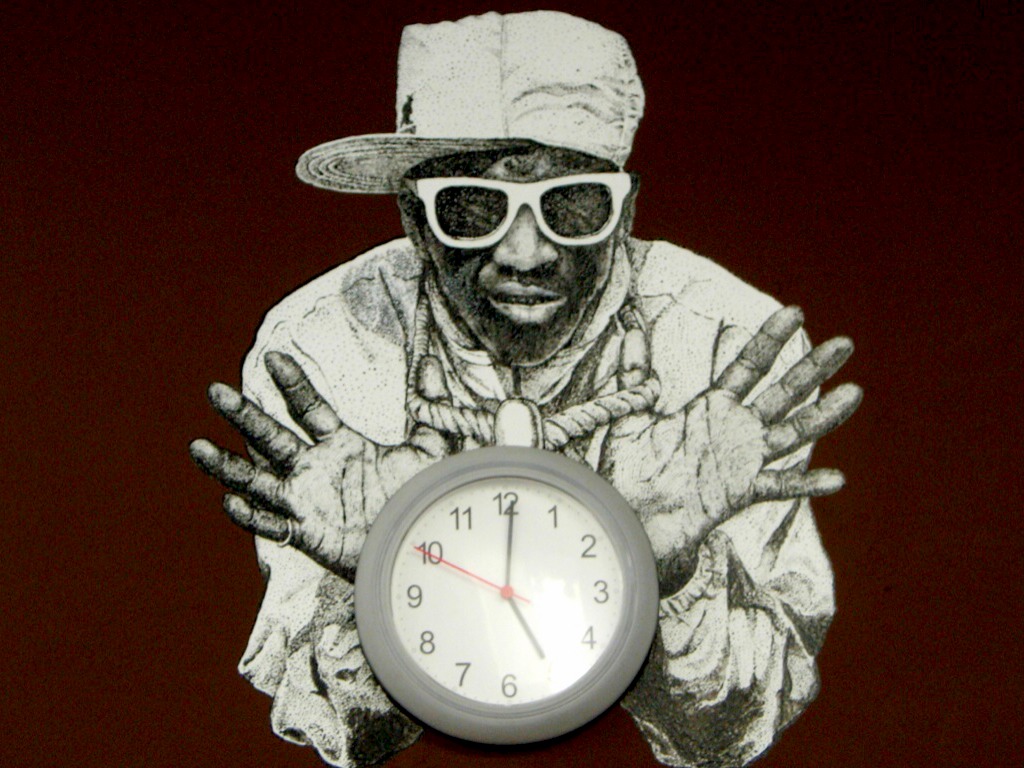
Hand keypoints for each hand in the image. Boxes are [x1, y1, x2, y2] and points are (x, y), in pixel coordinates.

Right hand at [190, 352, 449, 578]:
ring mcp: (307, 500)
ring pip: (257, 479)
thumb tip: (435, 364)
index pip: (309, 407)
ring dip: (227, 465)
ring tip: (197, 447)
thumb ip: (429, 406)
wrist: (422, 544)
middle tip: (215, 391)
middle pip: (271, 436)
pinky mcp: (307, 533)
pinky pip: (272, 524)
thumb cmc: (420, 497)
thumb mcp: (429, 447)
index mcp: (341, 444)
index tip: (274, 356)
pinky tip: (230, 502)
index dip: (292, 382)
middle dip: (243, 415)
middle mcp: (316, 468)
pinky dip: (251, 516)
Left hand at [601, 307, 860, 577]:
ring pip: (791, 434)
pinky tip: (836, 479)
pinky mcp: (740, 493)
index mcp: (711, 408)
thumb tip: (630, 332)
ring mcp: (741, 461)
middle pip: (781, 394)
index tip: (796, 312)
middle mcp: (734, 430)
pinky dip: (806, 484)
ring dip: (822, 416)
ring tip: (854, 393)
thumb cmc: (627, 470)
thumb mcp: (629, 416)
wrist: (626, 517)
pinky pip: (778, 487)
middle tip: (845, 344)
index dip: (771, 339)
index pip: (748, 365)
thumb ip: (634, 376)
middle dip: (812, 370)